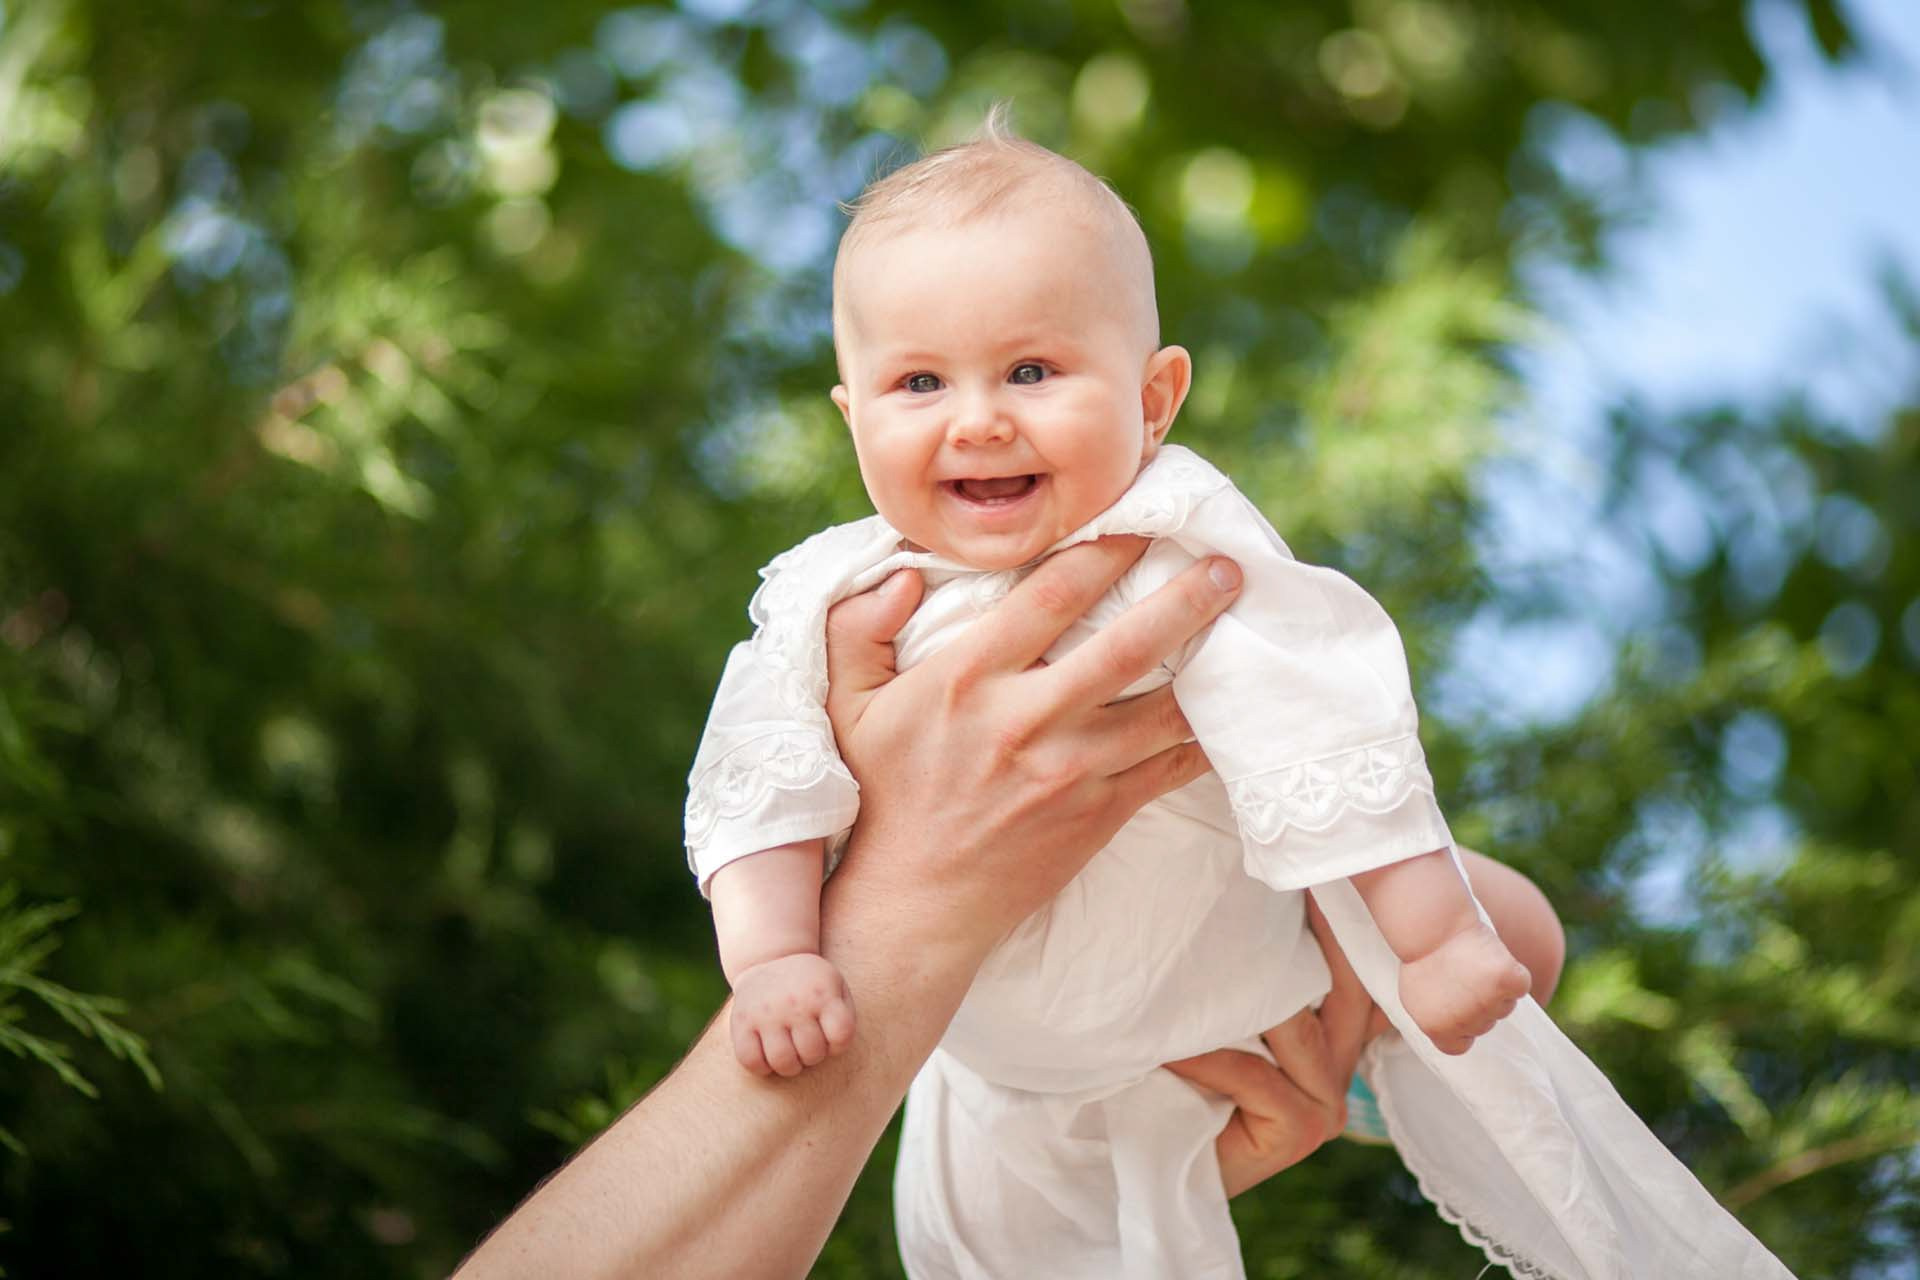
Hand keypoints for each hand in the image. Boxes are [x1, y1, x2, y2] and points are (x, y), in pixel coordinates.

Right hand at [729, 952, 856, 1077]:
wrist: (769, 959)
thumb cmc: (810, 984)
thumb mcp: (835, 985)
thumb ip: (844, 1015)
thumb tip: (834, 1047)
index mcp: (822, 992)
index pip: (841, 1035)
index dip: (839, 1044)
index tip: (830, 1037)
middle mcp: (793, 1002)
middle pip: (812, 1053)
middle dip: (813, 1056)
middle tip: (807, 1044)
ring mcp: (765, 1013)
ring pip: (783, 1062)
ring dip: (791, 1066)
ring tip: (791, 1054)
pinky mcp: (741, 1022)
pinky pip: (750, 1061)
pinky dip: (762, 1068)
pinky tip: (768, 1056)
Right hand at [821, 536, 1241, 958]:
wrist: (914, 905)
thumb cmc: (883, 794)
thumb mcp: (846, 706)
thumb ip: (857, 629)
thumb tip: (905, 575)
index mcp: (967, 679)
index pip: (1052, 594)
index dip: (1105, 550)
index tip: (1140, 521)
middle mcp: (1026, 720)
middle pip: (1127, 646)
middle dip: (1185, 600)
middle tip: (1227, 565)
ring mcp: (1070, 771)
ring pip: (1162, 710)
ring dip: (1210, 665)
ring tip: (1245, 626)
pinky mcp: (1099, 814)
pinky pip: (1169, 768)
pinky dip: (1205, 738)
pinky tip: (1233, 707)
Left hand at [1165, 898, 1375, 1195]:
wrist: (1136, 1154)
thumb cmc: (1170, 1069)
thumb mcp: (1213, 1003)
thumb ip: (1244, 960)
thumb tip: (1245, 873)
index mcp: (1333, 1028)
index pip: (1358, 962)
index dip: (1343, 912)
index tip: (1312, 857)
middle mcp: (1341, 1062)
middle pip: (1349, 983)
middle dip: (1314, 930)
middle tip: (1276, 876)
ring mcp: (1325, 1102)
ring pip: (1299, 1026)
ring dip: (1237, 996)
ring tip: (1187, 960)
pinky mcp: (1298, 1133)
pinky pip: (1255, 1074)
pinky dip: (1206, 1055)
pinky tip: (1166, 1043)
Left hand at [1397, 921, 1529, 1054]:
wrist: (1431, 925)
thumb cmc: (1423, 955)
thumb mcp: (1416, 996)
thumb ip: (1438, 1018)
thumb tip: (1455, 1034)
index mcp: (1437, 1030)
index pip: (1461, 1045)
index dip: (1462, 1025)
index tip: (1457, 1003)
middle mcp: (1464, 1023)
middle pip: (1487, 1022)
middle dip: (1480, 1001)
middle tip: (1464, 973)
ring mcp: (1487, 1004)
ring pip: (1505, 1005)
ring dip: (1496, 987)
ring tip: (1474, 962)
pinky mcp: (1507, 982)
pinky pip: (1520, 985)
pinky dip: (1514, 971)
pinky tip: (1493, 956)